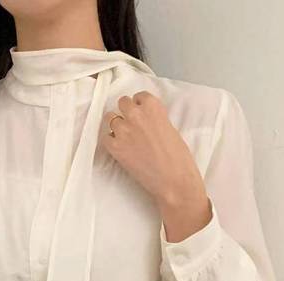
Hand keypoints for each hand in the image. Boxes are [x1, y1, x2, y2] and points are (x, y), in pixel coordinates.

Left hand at [99, 91, 212, 242]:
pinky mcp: (116, 147)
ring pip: (110, 118)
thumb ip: (155, 119)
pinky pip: (106, 138)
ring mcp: (124, 130)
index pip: (139, 96)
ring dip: (116, 126)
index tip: (141, 114)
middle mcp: (136, 114)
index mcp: (153, 106)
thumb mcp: (170, 128)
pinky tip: (121, 149)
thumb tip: (146, 121)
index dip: (139, 106)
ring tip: (125, 138)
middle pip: (122, 103)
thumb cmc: (178, 158)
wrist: (173, 180)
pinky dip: (111, 142)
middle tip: (132, 125)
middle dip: (126, 112)